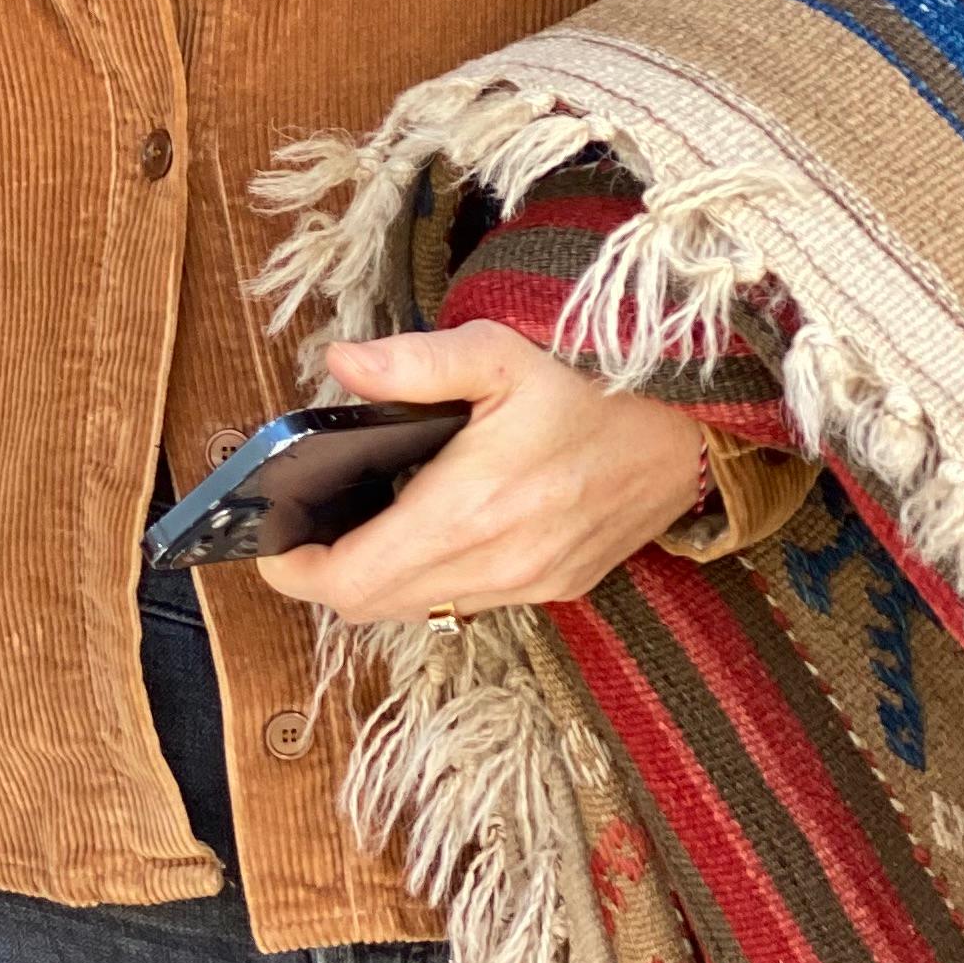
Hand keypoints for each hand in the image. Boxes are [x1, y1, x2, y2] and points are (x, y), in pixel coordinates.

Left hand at [258, 320, 706, 625]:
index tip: (271, 539)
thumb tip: (339, 364)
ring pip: (420, 610)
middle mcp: (497, 564)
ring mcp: (529, 584)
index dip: (296, 568)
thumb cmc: (593, 383)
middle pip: (374, 606)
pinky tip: (428, 529)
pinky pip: (467, 604)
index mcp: (470, 510)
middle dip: (326, 575)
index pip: (352, 580)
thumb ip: (412, 363)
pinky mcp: (556, 587)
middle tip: (304, 527)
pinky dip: (430, 581)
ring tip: (359, 524)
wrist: (693, 429)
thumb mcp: (498, 352)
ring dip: (378, 581)